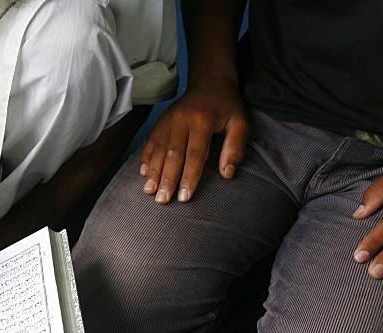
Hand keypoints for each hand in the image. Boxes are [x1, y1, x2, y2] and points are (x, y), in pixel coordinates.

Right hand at [140, 80, 248, 203]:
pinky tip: (143, 174)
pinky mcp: (160, 122)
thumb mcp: (240, 123)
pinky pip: (150, 142)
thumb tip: (227, 173)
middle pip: (173, 155)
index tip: (184, 197)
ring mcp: (168, 121)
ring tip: (150, 191)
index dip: (189, 177)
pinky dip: (145, 159)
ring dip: (153, 172)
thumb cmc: (226, 107)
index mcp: (202, 121)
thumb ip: (235, 148)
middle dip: (167, 179)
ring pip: (158, 150)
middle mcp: (182, 120)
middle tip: (162, 200)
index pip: (195, 155)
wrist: (209, 82)